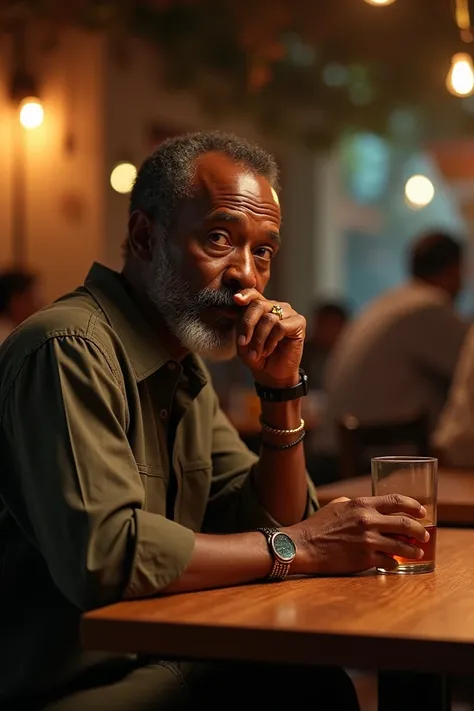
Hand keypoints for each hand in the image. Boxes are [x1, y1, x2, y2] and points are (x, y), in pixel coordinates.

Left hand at [234, 289, 305, 385]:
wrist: (272, 374)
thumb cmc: (257, 356)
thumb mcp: (243, 341)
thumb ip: (241, 324)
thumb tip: (238, 307)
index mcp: (260, 307)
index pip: (253, 294)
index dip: (245, 294)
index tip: (236, 299)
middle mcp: (274, 306)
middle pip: (258, 304)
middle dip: (248, 324)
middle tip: (243, 342)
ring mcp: (288, 313)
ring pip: (268, 318)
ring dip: (259, 339)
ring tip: (258, 353)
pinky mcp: (298, 322)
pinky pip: (280, 326)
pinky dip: (271, 340)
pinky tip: (269, 350)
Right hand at [286, 494, 428, 574]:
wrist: (303, 545)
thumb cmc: (318, 525)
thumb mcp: (337, 506)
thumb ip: (356, 504)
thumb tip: (371, 507)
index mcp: (362, 504)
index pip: (396, 501)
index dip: (414, 506)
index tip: (422, 512)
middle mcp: (368, 521)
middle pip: (405, 524)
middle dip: (420, 531)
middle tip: (425, 535)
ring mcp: (367, 541)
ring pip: (402, 546)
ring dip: (414, 550)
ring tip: (418, 552)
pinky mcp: (364, 559)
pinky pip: (389, 561)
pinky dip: (395, 562)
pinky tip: (396, 562)